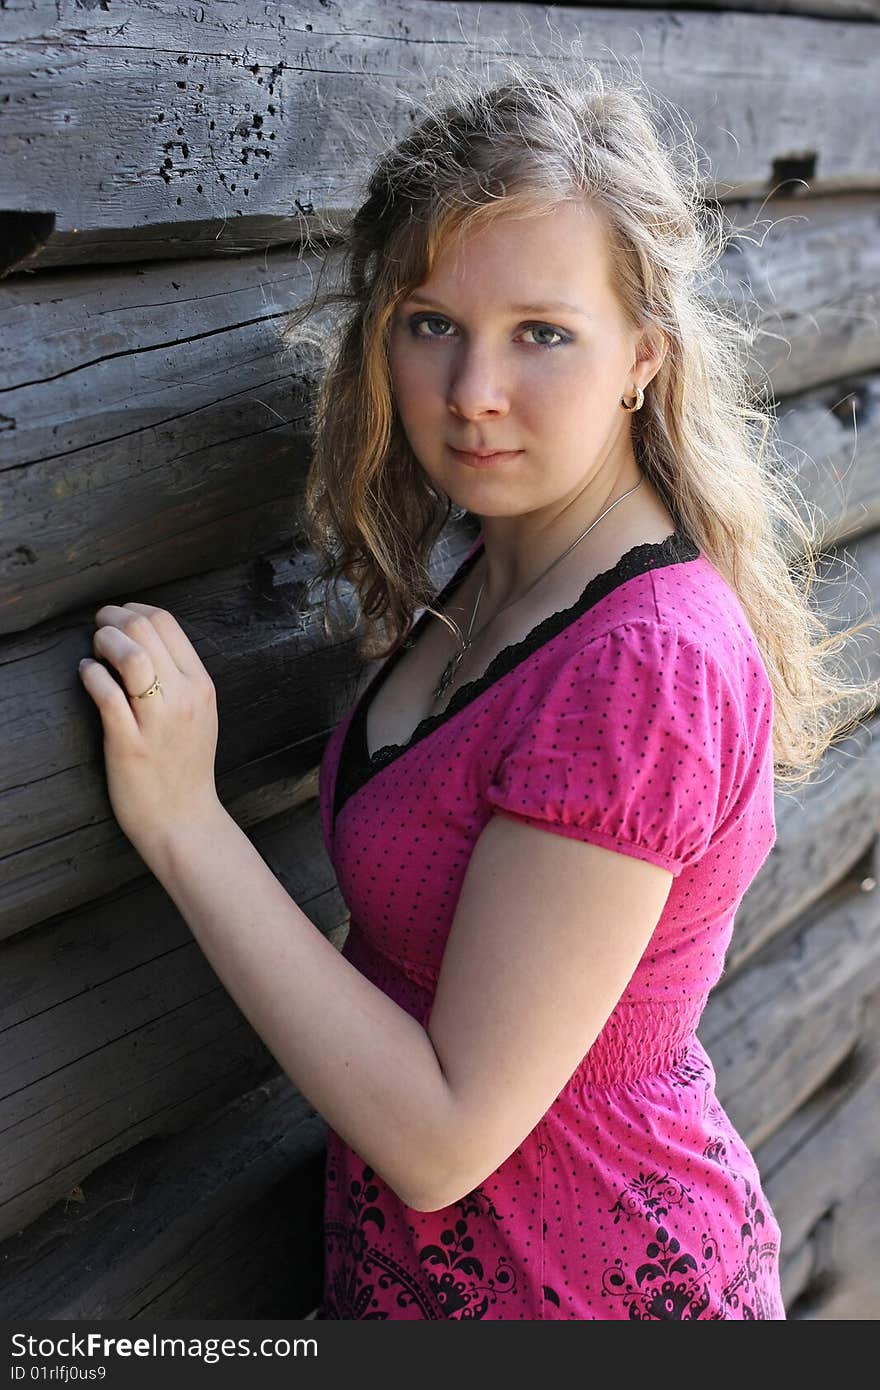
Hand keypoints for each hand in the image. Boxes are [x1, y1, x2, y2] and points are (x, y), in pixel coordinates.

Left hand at [78, 601, 223, 856]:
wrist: (183, 819)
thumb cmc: (185, 766)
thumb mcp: (200, 714)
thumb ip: (180, 678)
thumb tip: (143, 640)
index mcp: (202, 685)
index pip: (167, 622)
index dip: (134, 609)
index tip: (118, 618)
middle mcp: (184, 697)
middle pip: (144, 629)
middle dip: (111, 619)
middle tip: (98, 629)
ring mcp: (157, 721)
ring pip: (129, 654)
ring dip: (103, 642)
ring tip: (95, 652)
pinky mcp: (129, 743)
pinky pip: (106, 693)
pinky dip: (90, 674)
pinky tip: (86, 674)